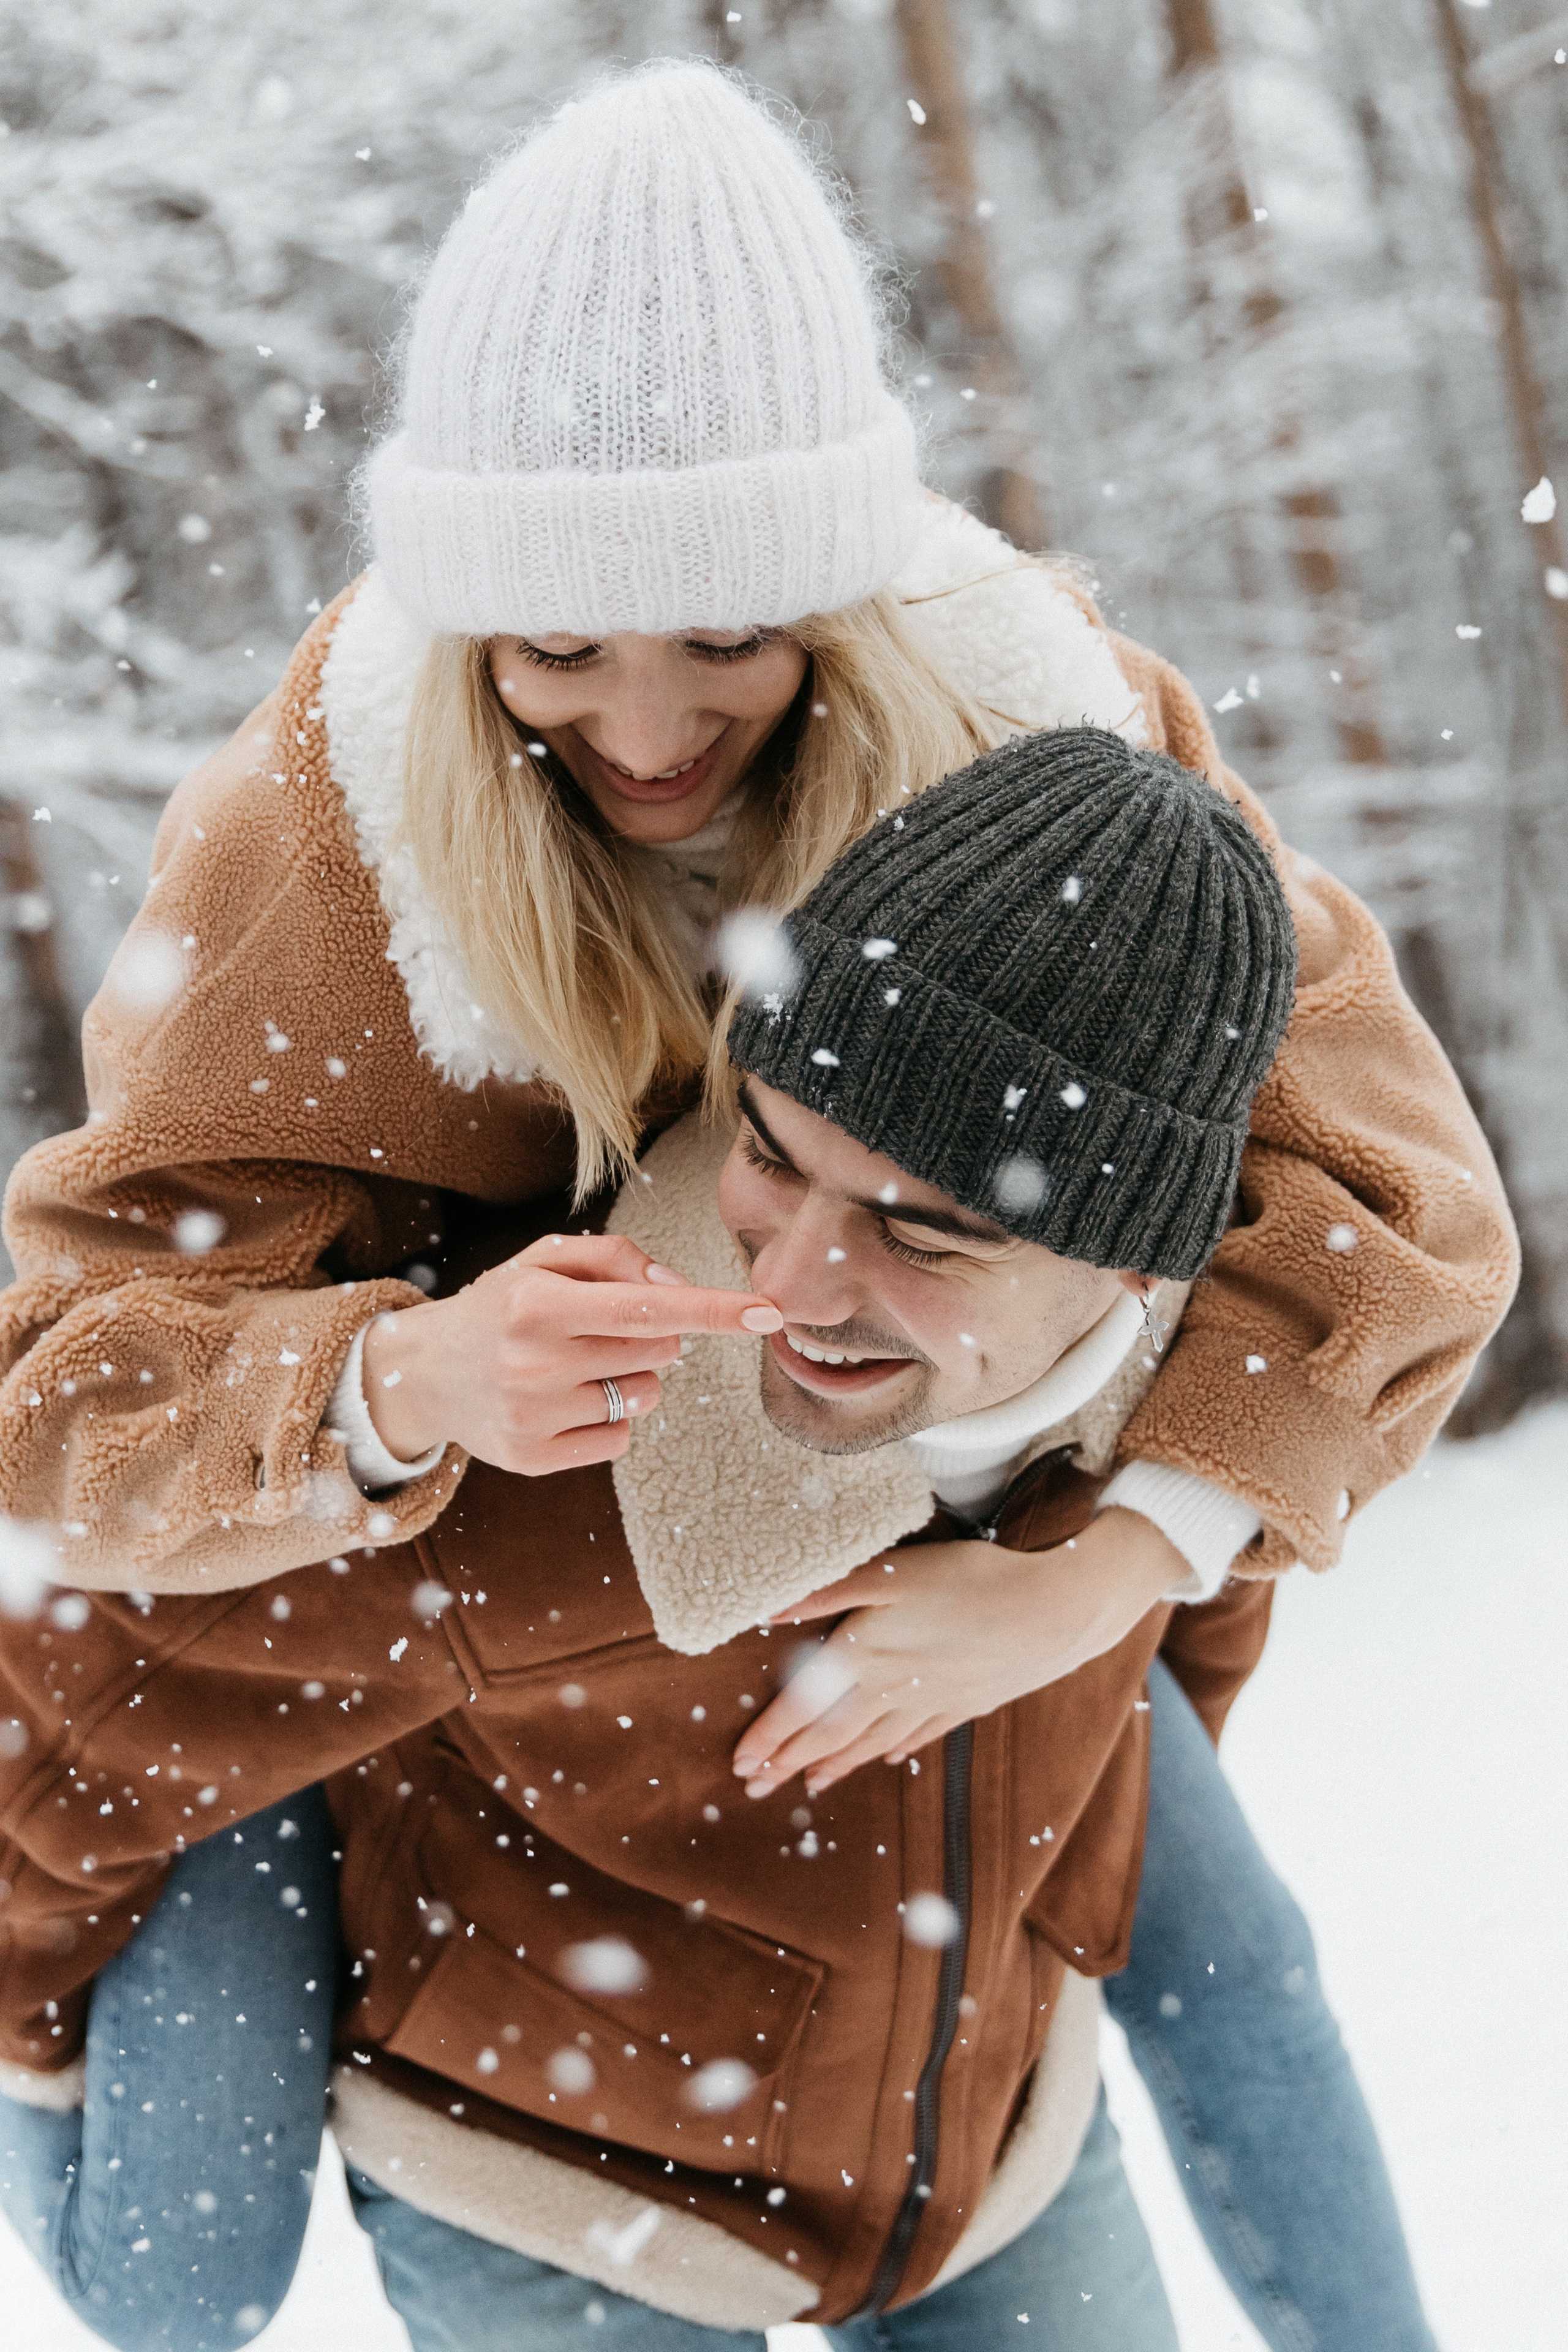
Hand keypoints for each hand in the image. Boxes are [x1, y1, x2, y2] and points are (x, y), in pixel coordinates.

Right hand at [358, 1231, 780, 1475]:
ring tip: (575, 1367)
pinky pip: (619, 1439)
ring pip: (644, 1396)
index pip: (648, 1306)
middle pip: (658, 1349)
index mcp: (537, 1303)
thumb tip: (679, 1288)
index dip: (714, 1309)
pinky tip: (564, 1403)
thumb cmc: (502, 1307)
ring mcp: (534, 1416)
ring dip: (630, 1377)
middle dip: (652, 1335)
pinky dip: (609, 1419)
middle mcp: (534, 1362)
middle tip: (597, 1330)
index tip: (769, 1313)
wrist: (423, 1373)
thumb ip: (615, 1258)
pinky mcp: (533, 1458)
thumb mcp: (543, 1262)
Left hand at [731, 1508, 1182, 1797]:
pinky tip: (885, 1759)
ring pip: (870, 1741)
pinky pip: (918, 1734)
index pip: (803, 1707)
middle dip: (788, 1762)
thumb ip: (827, 1592)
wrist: (1051, 1612)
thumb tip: (767, 1612)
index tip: (740, 1764)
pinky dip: (893, 1749)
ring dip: (834, 1764)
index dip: (769, 1736)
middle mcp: (893, 1689)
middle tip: (755, 1789)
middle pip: (830, 1733)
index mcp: (865, 1656)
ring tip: (808, 1783)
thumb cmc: (968, 1581)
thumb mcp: (890, 1573)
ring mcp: (931, 1701)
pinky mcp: (964, 1701)